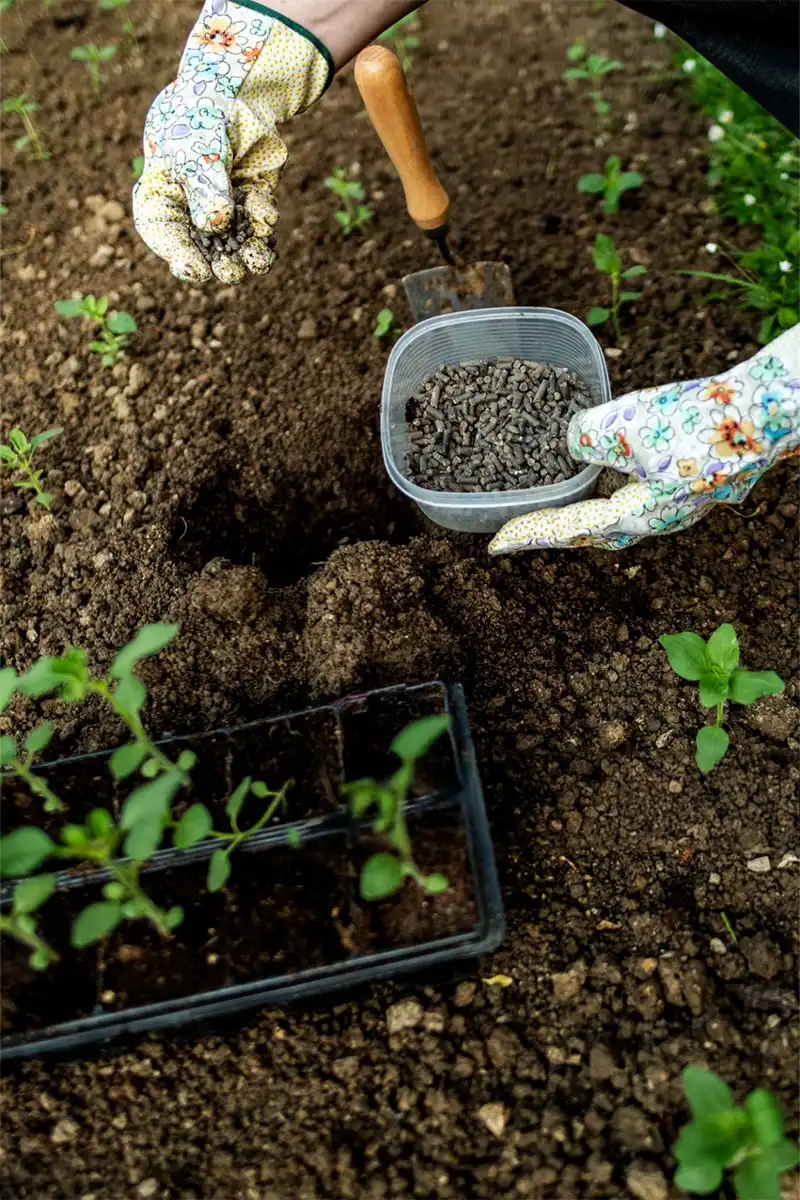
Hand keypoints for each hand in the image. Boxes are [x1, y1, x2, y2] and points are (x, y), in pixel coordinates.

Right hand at [133, 1, 331, 283]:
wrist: (239, 83)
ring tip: (258, 260)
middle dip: (217, 263)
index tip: (196, 271)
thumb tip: (216, 227)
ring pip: (234, 243)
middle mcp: (191, 206)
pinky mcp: (252, 199)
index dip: (177, 255)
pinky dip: (264, 224)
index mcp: (161, 192)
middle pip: (201, 247)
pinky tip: (266, 214)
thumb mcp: (198, 148)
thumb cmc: (202, 111)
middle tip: (230, 272)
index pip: (163, 233)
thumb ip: (206, 188)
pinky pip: (258, 224)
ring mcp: (223, 205)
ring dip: (246, 255)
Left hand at [489, 325, 799, 553]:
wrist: (775, 406)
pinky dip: (626, 481)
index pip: (571, 530)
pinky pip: (653, 488)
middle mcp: (666, 517)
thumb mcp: (625, 424)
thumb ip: (585, 437)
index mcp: (641, 515)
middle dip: (564, 528)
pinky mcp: (705, 479)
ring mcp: (689, 501)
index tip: (497, 544)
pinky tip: (622, 464)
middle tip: (531, 525)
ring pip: (630, 511)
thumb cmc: (701, 419)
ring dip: (596, 507)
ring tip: (569, 497)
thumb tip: (573, 442)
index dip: (531, 533)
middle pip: (601, 531)